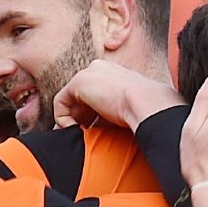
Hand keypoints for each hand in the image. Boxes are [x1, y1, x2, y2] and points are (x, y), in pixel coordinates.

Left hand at [54, 60, 182, 128]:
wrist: (147, 104)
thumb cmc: (144, 112)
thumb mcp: (125, 112)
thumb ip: (109, 116)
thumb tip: (96, 132)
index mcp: (114, 74)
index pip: (94, 95)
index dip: (90, 117)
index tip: (93, 133)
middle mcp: (100, 70)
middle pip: (80, 98)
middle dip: (78, 119)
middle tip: (82, 137)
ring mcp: (89, 73)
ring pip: (69, 100)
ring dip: (70, 121)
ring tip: (78, 136)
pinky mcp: (79, 81)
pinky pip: (60, 102)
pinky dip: (62, 118)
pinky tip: (73, 130)